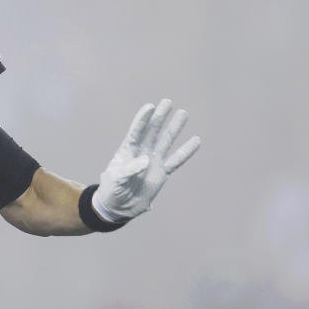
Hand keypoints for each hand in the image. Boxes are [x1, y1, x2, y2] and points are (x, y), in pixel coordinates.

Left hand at [94, 98, 201, 221]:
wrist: (119, 206)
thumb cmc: (112, 189)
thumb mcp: (116, 179)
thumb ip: (129, 170)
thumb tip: (146, 160)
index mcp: (128, 150)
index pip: (136, 132)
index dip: (142, 120)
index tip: (150, 107)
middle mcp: (142, 152)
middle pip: (153, 131)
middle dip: (160, 117)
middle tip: (168, 101)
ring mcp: (153, 161)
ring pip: (166, 141)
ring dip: (174, 128)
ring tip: (183, 113)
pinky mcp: (162, 172)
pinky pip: (176, 160)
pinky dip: (186, 151)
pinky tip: (195, 140)